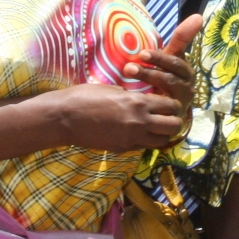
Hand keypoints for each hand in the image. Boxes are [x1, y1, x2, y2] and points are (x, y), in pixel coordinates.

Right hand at [35, 83, 183, 152]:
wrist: (64, 118)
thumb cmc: (85, 96)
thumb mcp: (113, 89)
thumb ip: (132, 96)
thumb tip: (141, 99)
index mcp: (138, 103)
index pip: (171, 105)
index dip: (172, 104)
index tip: (167, 103)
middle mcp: (140, 122)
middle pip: (173, 126)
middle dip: (173, 121)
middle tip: (165, 117)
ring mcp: (131, 138)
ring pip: (162, 141)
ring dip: (161, 134)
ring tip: (154, 127)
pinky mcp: (122, 149)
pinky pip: (143, 147)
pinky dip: (145, 141)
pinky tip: (137, 134)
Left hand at [123, 14, 202, 126]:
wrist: (166, 111)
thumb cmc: (164, 78)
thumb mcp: (168, 58)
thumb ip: (181, 38)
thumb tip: (199, 16)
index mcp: (185, 68)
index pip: (176, 59)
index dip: (161, 57)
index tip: (142, 53)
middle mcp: (187, 84)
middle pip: (171, 75)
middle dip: (151, 68)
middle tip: (131, 65)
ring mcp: (182, 100)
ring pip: (167, 89)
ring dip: (148, 81)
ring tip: (129, 76)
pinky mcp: (175, 116)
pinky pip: (163, 109)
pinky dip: (150, 103)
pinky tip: (136, 100)